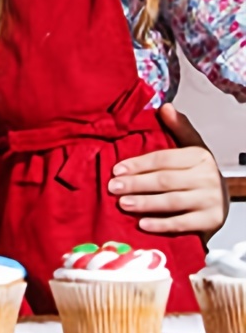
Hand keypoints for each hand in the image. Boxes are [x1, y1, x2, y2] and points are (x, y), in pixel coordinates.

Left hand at [107, 103, 226, 235]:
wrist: (220, 203)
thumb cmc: (198, 174)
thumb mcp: (191, 148)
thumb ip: (178, 128)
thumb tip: (165, 107)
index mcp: (200, 156)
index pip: (163, 159)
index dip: (138, 164)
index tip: (116, 169)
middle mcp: (208, 177)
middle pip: (165, 180)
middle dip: (136, 184)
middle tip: (113, 187)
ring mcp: (211, 200)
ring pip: (171, 201)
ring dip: (145, 203)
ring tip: (122, 203)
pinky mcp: (211, 221)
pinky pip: (182, 223)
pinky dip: (161, 224)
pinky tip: (142, 224)